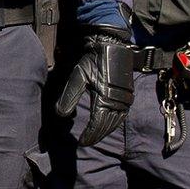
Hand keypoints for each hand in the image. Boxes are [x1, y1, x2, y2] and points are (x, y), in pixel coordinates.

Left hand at [54, 28, 134, 146]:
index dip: (89, 135)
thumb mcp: (77, 77)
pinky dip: (113, 124)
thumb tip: (61, 115)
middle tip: (86, 142)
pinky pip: (121, 116)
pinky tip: (106, 125)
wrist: (111, 46)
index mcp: (105, 99)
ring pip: (115, 123)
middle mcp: (117, 102)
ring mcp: (125, 100)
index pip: (97, 125)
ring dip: (105, 131)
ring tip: (94, 137)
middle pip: (107, 126)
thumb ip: (69, 96)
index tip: (81, 142)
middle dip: (96, 136)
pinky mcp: (128, 96)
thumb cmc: (92, 60)